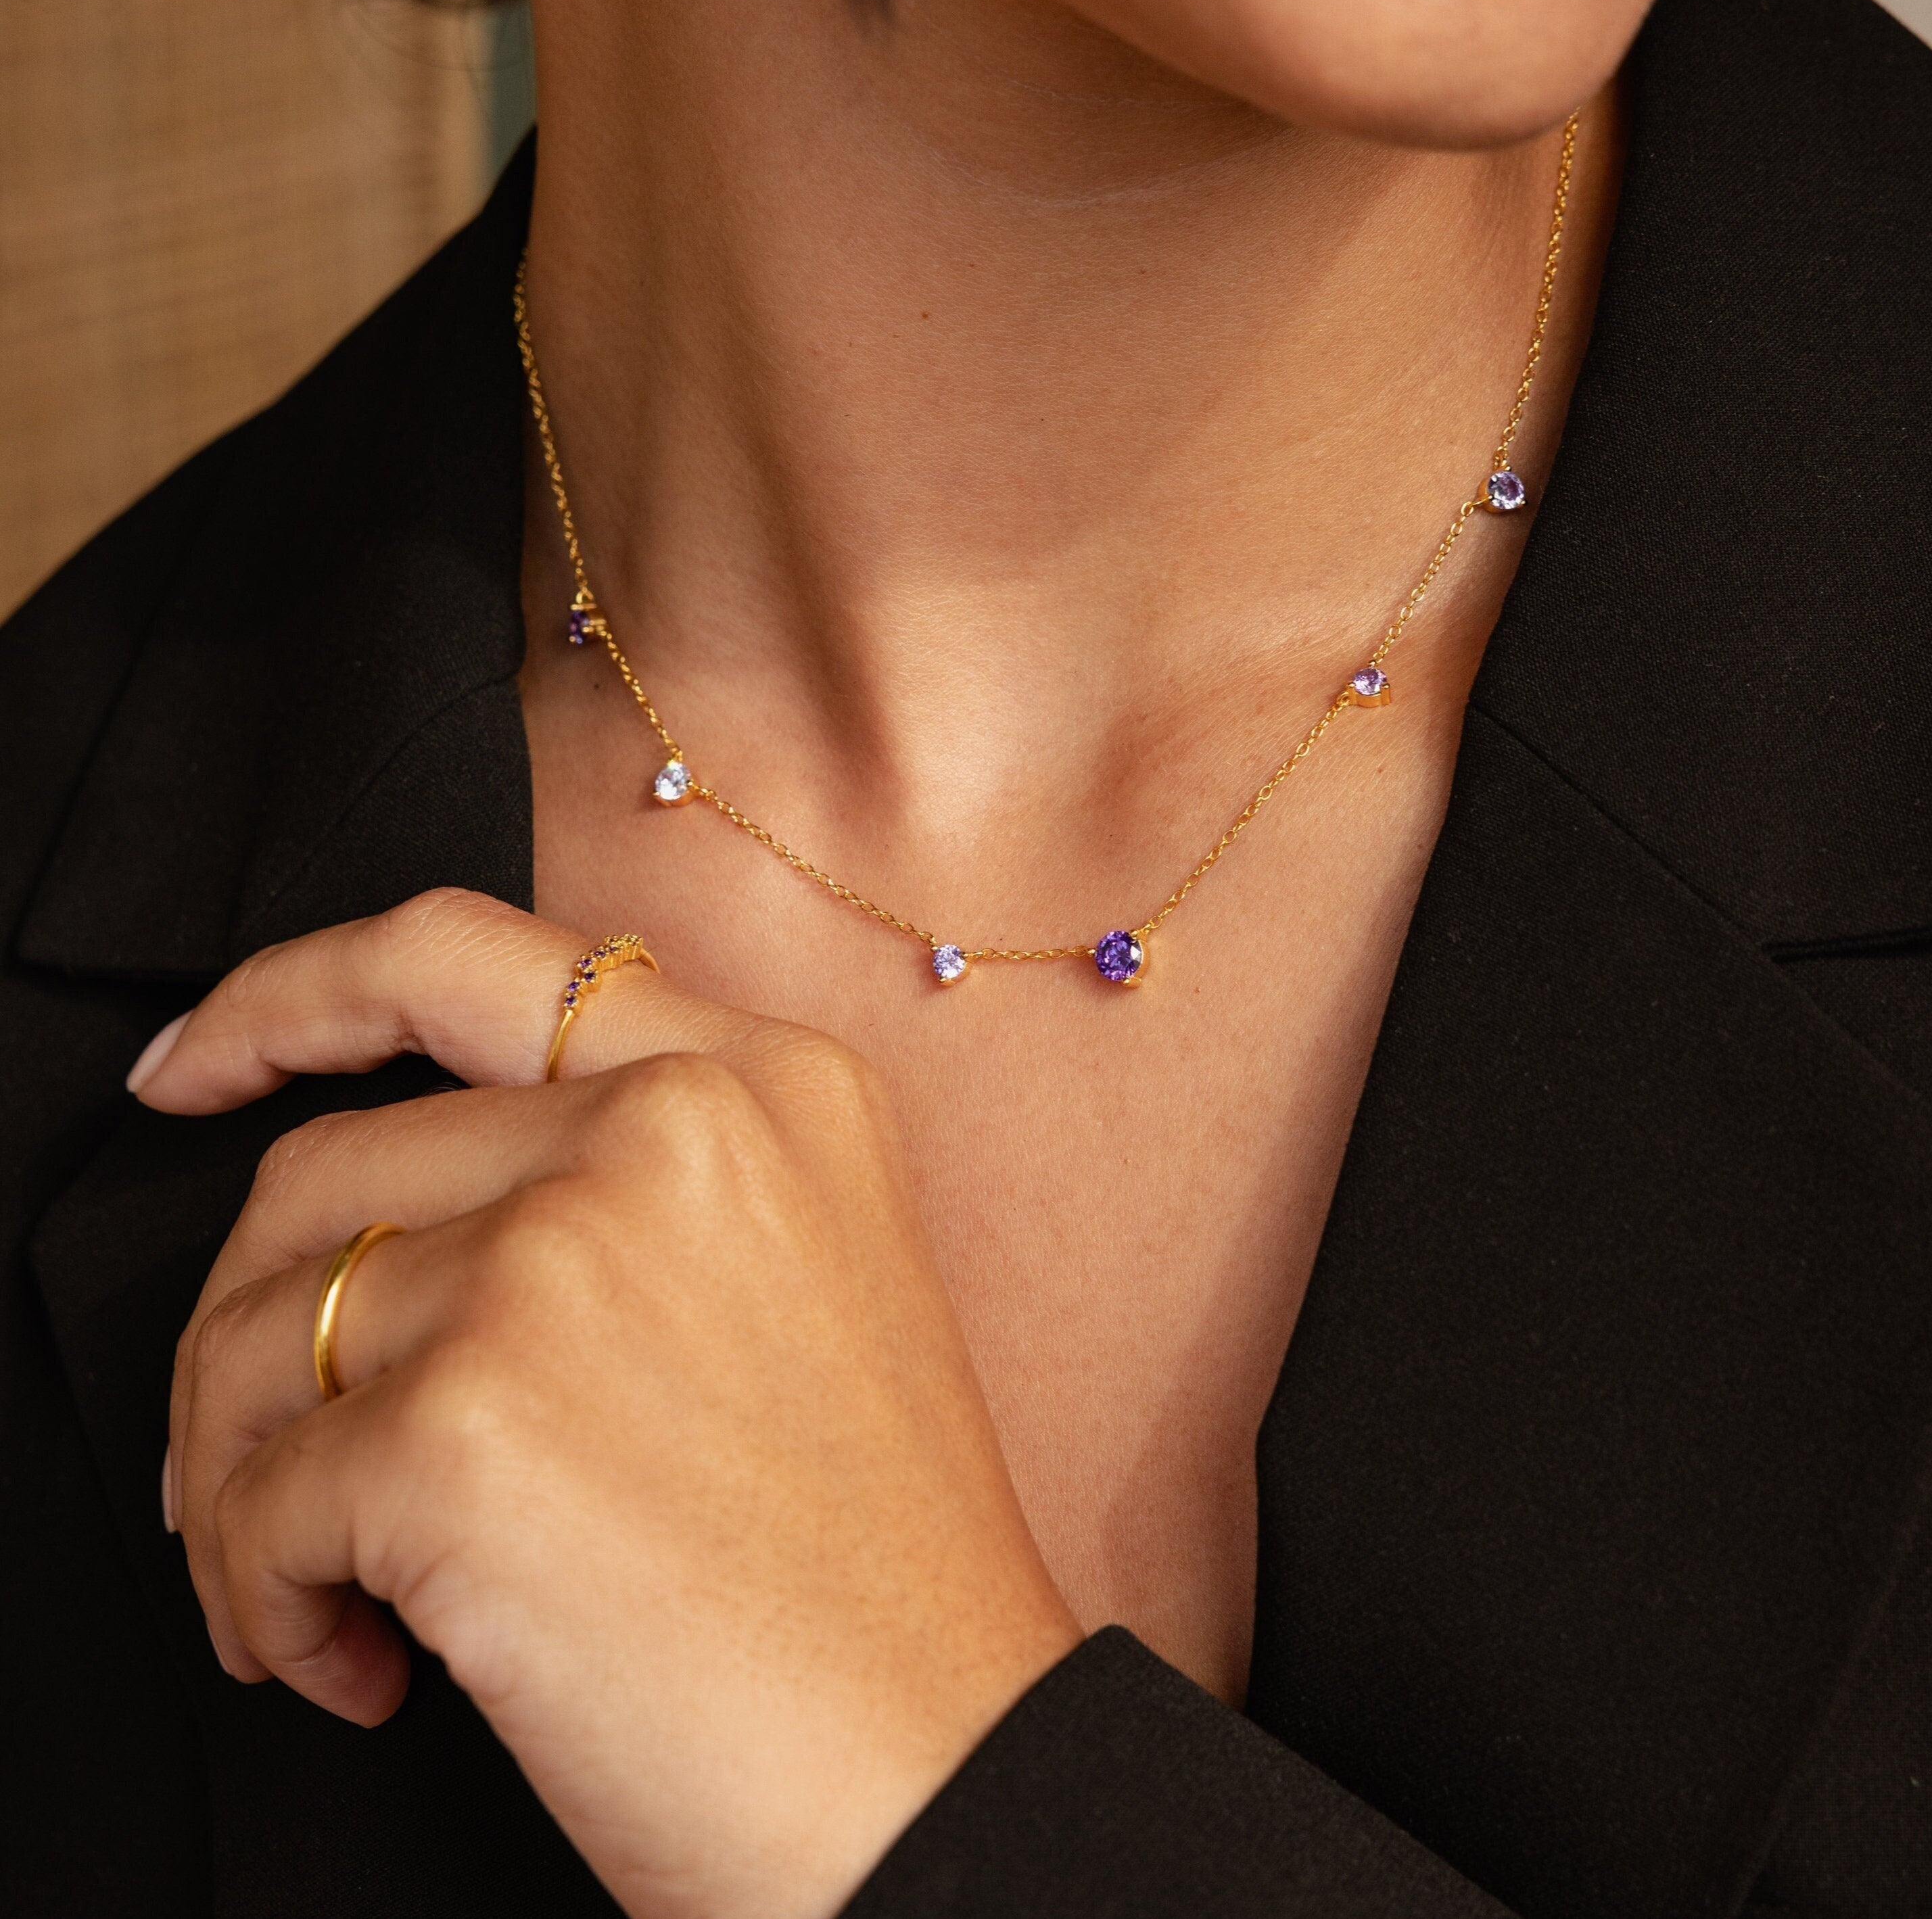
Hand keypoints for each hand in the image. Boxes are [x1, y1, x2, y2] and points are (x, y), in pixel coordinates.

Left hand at [137, 888, 1080, 1918]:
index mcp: (759, 1080)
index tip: (194, 1065)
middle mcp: (666, 1131)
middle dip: (246, 1324)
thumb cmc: (870, 1570)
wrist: (943, 1769)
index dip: (288, 996)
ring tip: (327, 1597)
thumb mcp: (797, 1284)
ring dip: (247, 1488)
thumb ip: (619, 1188)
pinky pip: (258, 1500)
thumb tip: (374, 1235)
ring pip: (263, 1333)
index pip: (458, 956)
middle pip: (326, 1169)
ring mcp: (566, 1262)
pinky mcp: (472, 1427)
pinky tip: (363, 1667)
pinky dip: (265, 1601)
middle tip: (248, 1459)